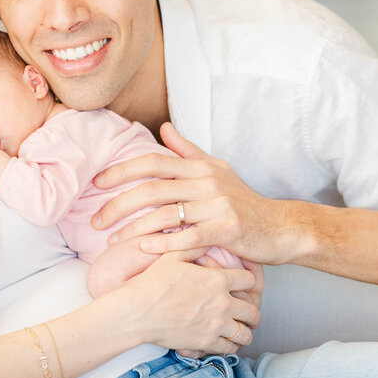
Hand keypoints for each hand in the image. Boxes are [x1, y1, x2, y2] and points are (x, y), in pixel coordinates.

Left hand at [92, 123, 310, 266]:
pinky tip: (145, 250)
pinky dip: (165, 243)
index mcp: (199, 167)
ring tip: (113, 241)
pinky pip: (190, 236)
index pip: (152, 161)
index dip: (121, 170)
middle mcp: (207, 181)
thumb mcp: (217, 169)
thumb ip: (187, 150)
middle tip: (96, 221)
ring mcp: (218, 205)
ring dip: (134, 229)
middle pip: (152, 188)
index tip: (96, 183)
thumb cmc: (244, 200)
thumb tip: (162, 128)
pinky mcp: (227, 229)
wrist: (281, 226)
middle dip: (118, 204)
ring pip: (166, 214)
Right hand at [118, 252, 260, 355]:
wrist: (137, 312)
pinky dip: (230, 347)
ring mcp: (215, 325)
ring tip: (239, 331)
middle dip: (252, 312)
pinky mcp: (206, 342)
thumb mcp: (172, 256)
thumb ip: (192, 246)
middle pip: (253, 311)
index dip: (250, 282)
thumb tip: (203, 237)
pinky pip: (229, 349)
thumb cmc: (152, 282)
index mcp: (217, 280)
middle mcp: (222, 303)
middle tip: (248, 314)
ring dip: (244, 332)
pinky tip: (225, 343)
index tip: (245, 286)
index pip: (250, 280)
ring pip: (245, 334)